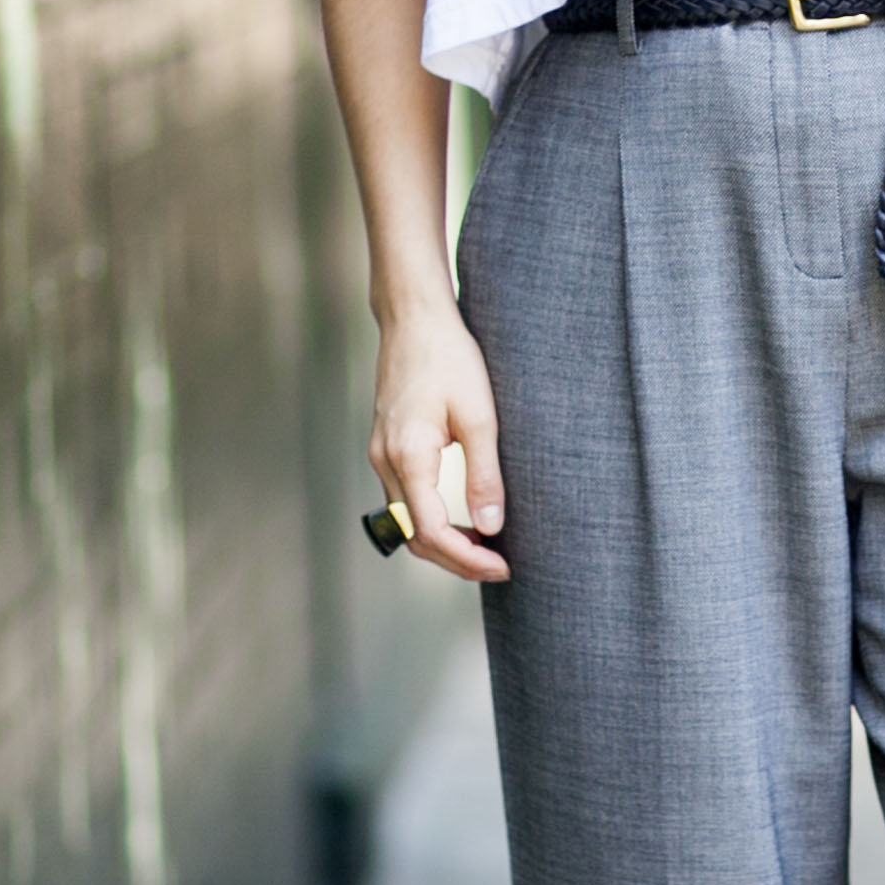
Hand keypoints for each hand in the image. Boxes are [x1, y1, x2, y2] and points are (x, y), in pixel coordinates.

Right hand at [371, 299, 507, 582]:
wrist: (414, 318)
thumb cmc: (448, 357)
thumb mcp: (479, 415)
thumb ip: (484, 473)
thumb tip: (491, 525)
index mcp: (407, 456)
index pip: (431, 532)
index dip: (467, 558)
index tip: (503, 565)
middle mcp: (386, 462)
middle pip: (415, 536)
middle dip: (456, 559)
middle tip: (499, 565)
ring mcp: (382, 455)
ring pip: (407, 522)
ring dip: (444, 542)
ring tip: (487, 548)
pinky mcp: (388, 448)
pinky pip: (406, 500)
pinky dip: (433, 520)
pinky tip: (463, 518)